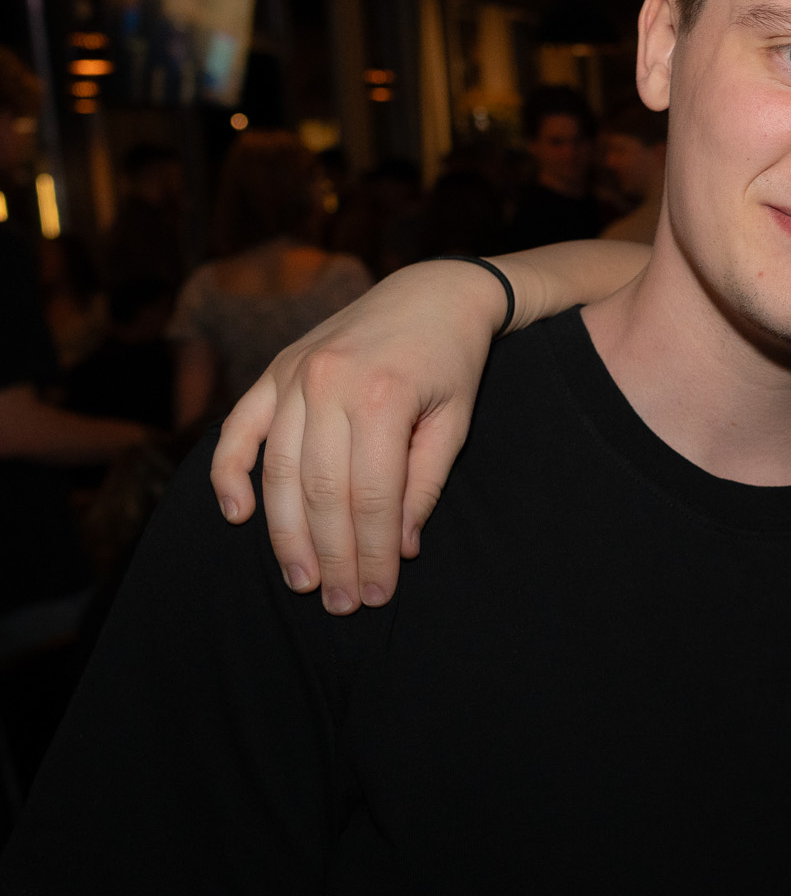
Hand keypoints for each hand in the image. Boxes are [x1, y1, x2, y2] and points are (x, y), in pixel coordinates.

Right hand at [209, 259, 505, 612]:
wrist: (433, 292)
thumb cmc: (452, 363)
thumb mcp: (455, 422)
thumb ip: (424, 485)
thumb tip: (401, 549)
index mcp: (384, 397)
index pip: (373, 496)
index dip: (373, 552)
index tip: (378, 594)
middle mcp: (330, 383)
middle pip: (322, 491)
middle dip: (332, 555)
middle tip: (340, 603)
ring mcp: (295, 374)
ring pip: (280, 471)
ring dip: (286, 534)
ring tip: (302, 580)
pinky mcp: (275, 370)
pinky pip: (239, 428)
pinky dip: (230, 473)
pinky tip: (238, 517)